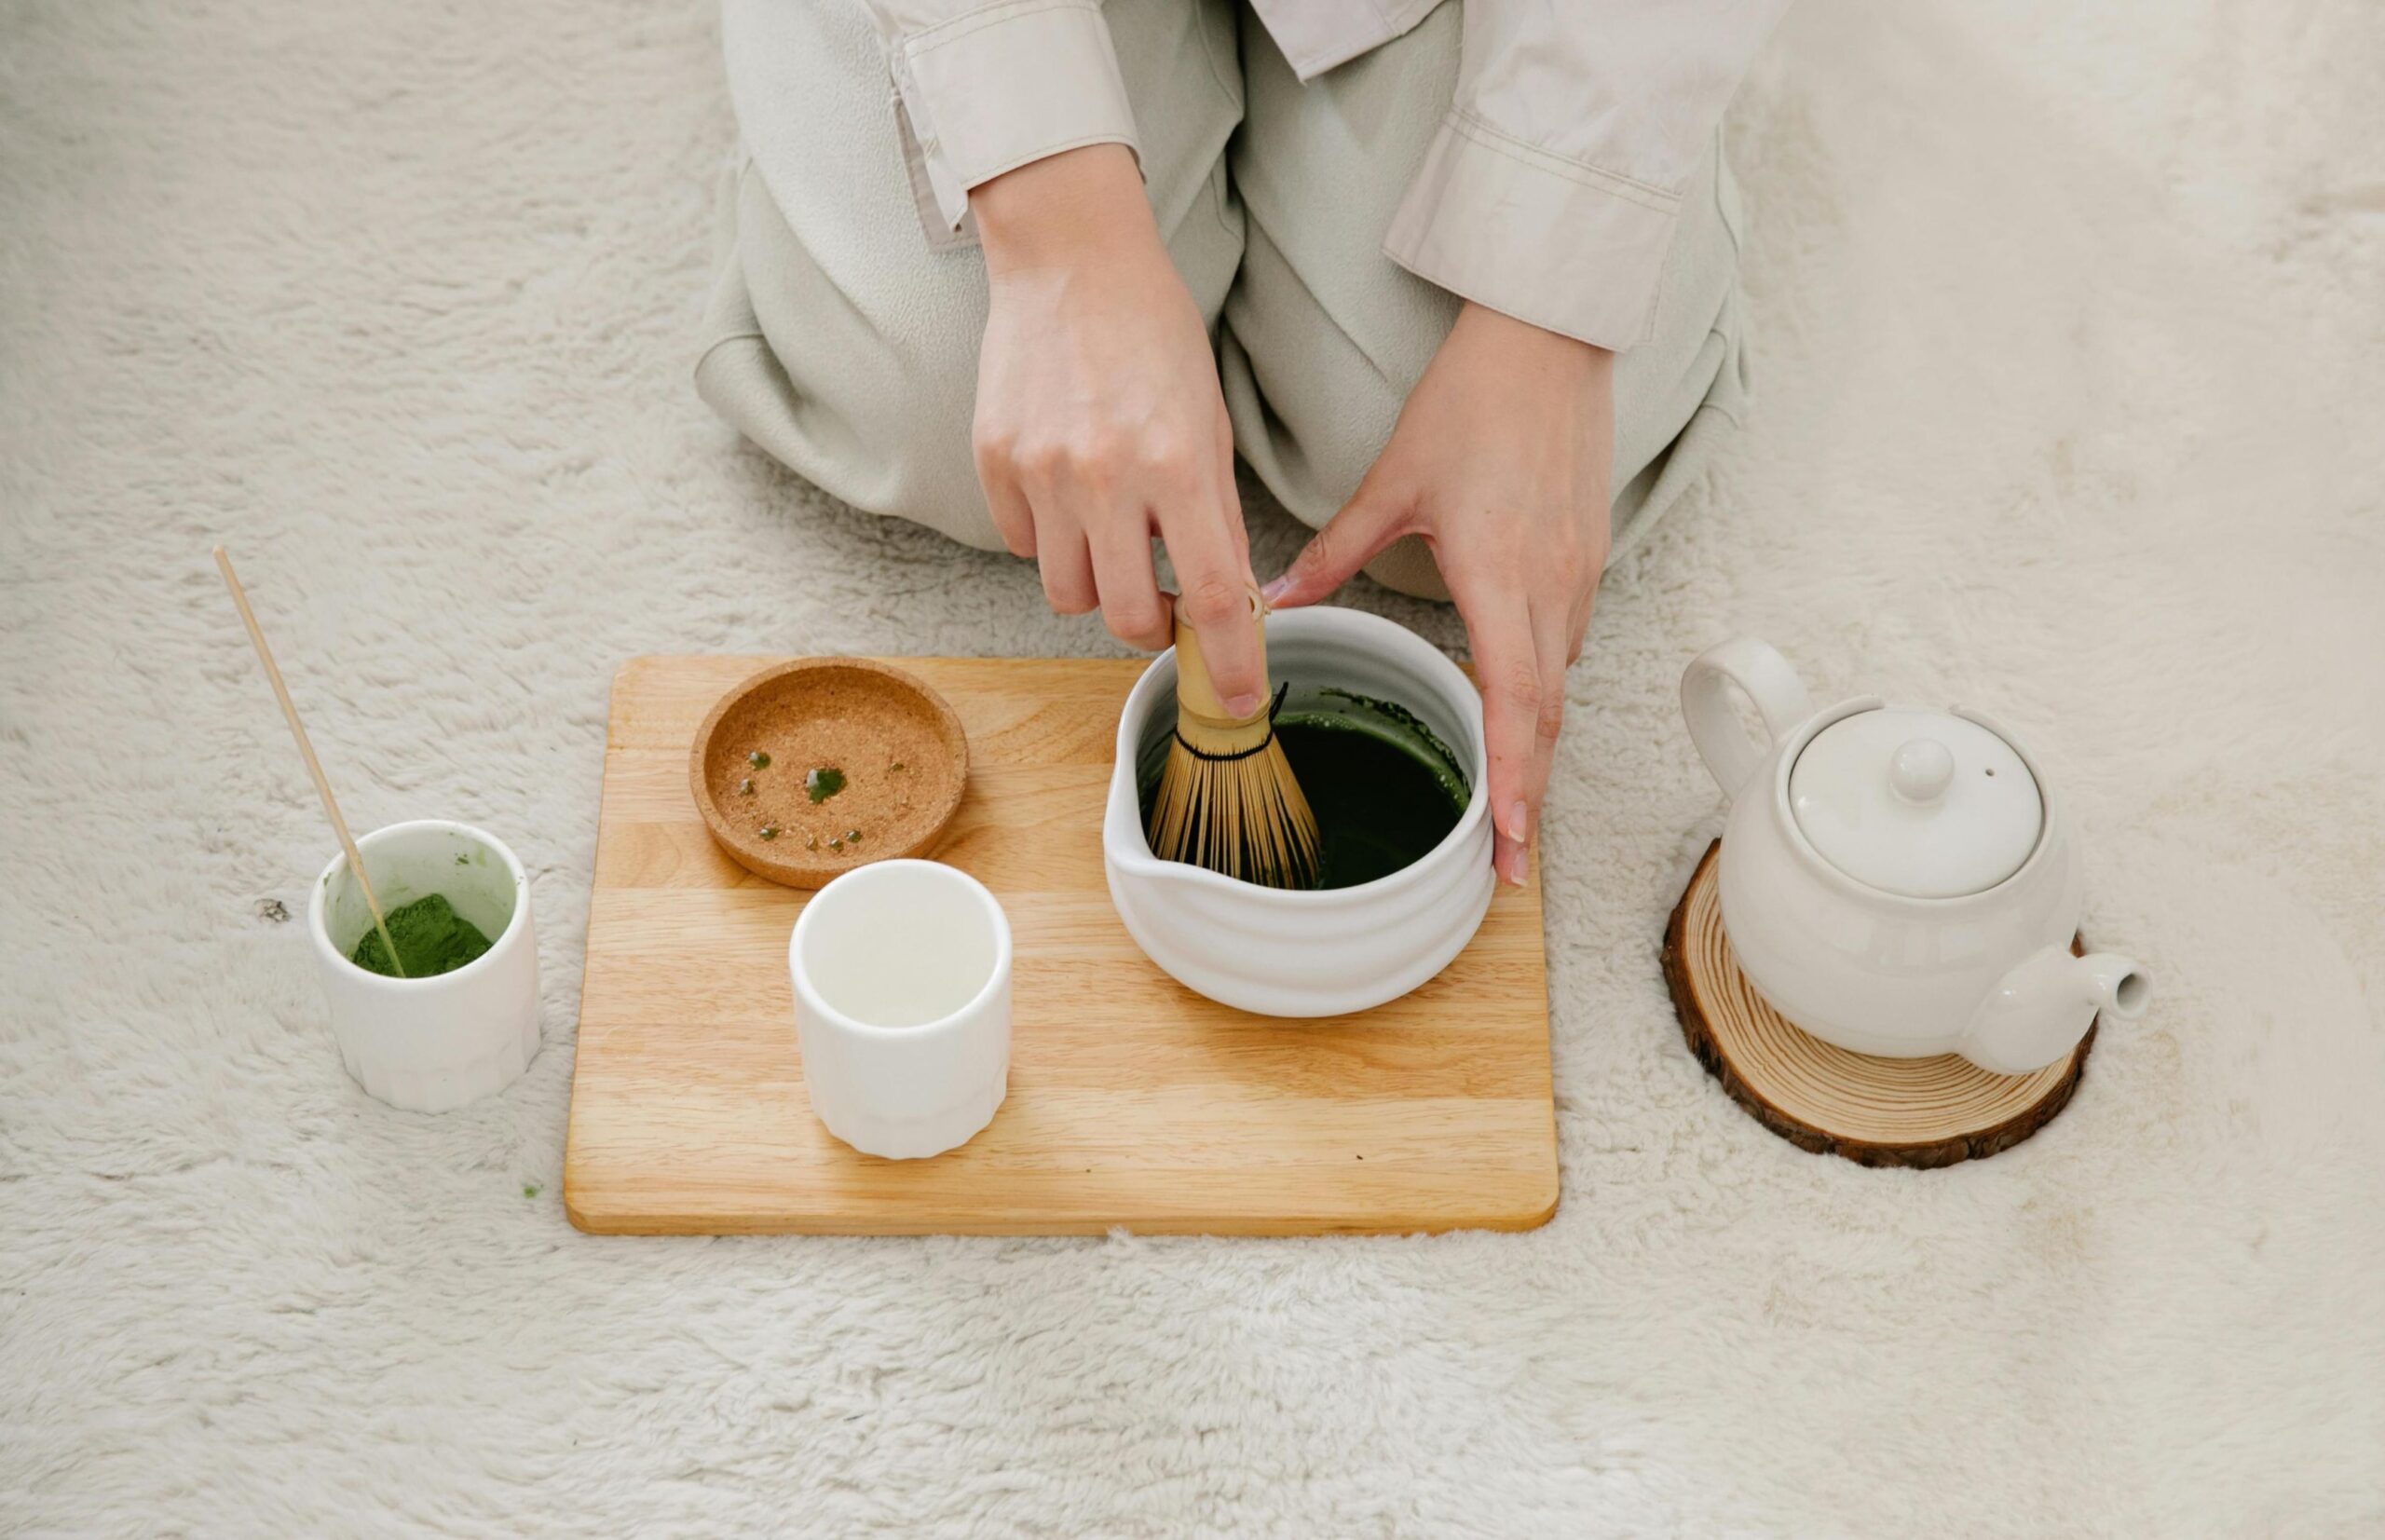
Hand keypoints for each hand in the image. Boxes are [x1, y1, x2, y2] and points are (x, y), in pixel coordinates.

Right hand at [969, 145, 1265, 714]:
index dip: (1231, 662)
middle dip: (1152, 624)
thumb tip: (1230, 602)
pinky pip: (1023, 544)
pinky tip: (1066, 488)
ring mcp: (1041, 471)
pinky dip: (1049, 537)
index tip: (1237, 700)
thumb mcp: (1211, 420)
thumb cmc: (1155, 335)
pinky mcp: (994, 461)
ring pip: (1065, 593)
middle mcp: (1105, 475)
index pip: (1215, 597)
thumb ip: (1216, 514)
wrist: (1071, 259)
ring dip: (1096, 583)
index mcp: (1178, 463)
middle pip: (1126, 615)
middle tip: (1166, 597)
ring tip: (1111, 531)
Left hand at [1263, 302, 1613, 885]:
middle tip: (1504, 865)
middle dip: (1527, 797)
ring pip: (1559, 686)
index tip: (1503, 838)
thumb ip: (1333, 552)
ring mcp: (1578, 576)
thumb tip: (1274, 600)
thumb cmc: (1472, 404)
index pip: (1515, 700)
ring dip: (1537, 751)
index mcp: (1501, 575)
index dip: (1512, 776)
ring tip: (1510, 811)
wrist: (1547, 341)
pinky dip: (1543, 696)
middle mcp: (1550, 588)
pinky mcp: (1587, 561)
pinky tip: (1519, 718)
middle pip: (1546, 718)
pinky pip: (1566, 647)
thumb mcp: (1390, 483)